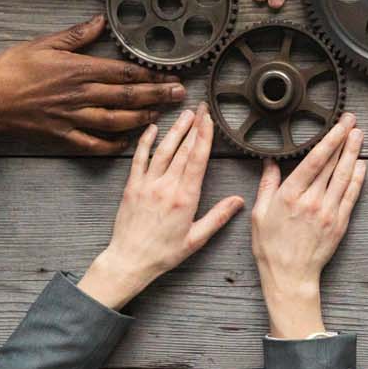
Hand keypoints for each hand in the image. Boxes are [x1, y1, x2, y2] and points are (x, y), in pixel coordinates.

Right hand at [0, 16, 184, 159]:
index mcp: (79, 70)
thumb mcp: (43, 43)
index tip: (171, 75)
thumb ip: (76, 35)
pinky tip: (127, 142)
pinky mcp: (63, 135)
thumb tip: (100, 20)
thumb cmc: (12, 69)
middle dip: (157, 97)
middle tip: (180, 96)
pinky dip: (113, 144)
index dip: (151, 75)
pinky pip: (94, 144)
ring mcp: (73, 118)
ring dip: (142, 119)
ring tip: (160, 115)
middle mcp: (81, 95)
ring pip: (117, 121)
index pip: (124, 73)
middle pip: (127, 97)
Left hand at [77, 108, 244, 309]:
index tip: (209, 119)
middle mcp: (166, 187)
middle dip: (194, 126)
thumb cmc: (163, 253)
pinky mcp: (132, 187)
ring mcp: (147, 184)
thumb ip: (218, 217)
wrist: (129, 260)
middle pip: (183, 150)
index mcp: (185, 198)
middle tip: (201, 108)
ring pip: (163, 150)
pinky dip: (146, 142)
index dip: (204, 136)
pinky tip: (153, 128)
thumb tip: (238, 201)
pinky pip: (139, 159)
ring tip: (185, 114)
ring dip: (175, 130)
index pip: (197, 160)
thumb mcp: (196, 239)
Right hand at [251, 113, 366, 338]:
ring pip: (344, 176)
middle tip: (353, 122)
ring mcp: (328, 212)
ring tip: (359, 136)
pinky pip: (351, 195)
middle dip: (344, 139)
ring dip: (354, 154)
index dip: (329, 138)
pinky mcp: (340, 223)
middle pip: (332, 164)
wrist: (290, 276)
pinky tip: (361, 165)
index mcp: (290, 195)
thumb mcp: (260, 213)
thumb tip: (270, 162)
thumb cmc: (271, 248)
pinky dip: (357, 179)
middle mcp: (312, 200)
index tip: (338, 124)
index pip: (315, 159)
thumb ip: (267, 185)